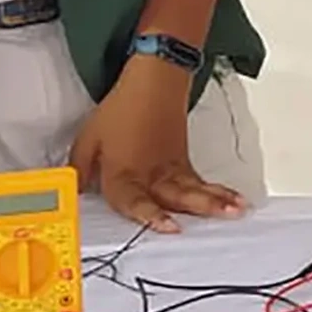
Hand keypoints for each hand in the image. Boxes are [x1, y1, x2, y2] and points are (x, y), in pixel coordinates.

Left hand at [69, 57, 246, 233]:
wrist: (152, 83)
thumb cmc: (121, 110)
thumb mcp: (88, 140)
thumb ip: (79, 170)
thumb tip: (72, 194)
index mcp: (125, 172)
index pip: (136, 200)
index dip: (151, 216)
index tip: (170, 228)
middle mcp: (152, 175)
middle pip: (176, 196)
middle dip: (199, 208)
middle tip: (221, 217)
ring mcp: (171, 170)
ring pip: (194, 190)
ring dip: (218, 201)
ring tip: (239, 210)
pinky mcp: (184, 164)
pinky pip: (201, 184)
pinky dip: (219, 192)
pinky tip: (235, 201)